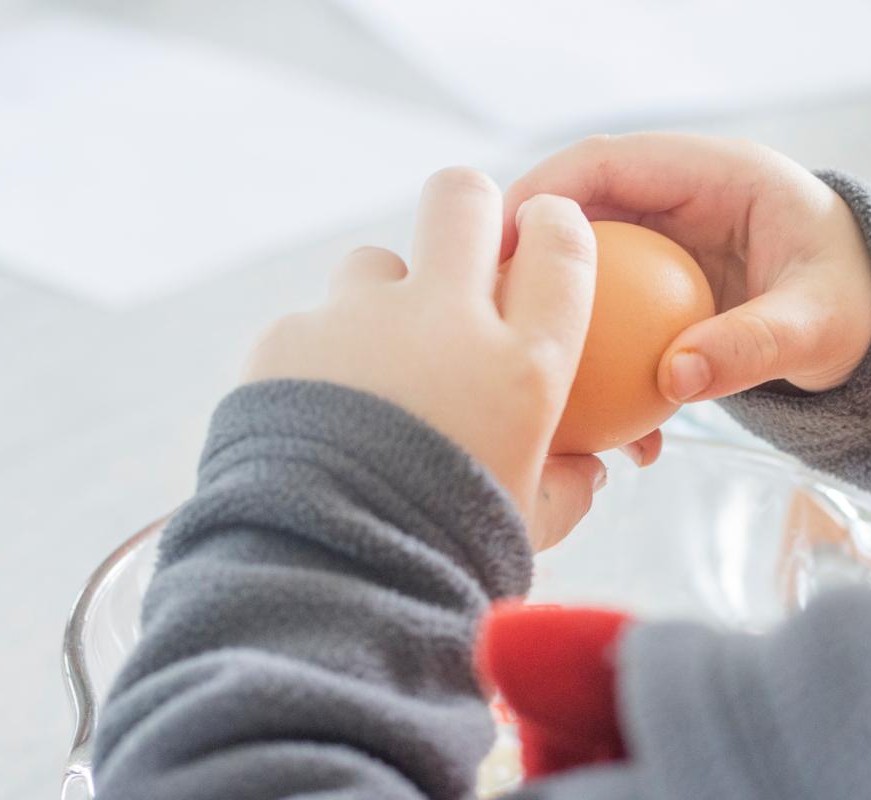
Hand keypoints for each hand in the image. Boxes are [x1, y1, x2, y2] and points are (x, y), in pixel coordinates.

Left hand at [244, 167, 602, 549]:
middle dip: (468, 208)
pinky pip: (313, 326)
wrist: (325, 583)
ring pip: (375, 263)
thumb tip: (584, 467)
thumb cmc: (443, 559)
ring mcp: (358, 321)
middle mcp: (445, 322)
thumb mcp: (528, 526)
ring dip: (384, 300)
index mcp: (523, 366)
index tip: (544, 235)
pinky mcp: (286, 338)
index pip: (560, 245)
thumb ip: (565, 487)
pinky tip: (319, 422)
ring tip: (376, 373)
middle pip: (461, 196)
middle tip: (462, 251)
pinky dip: (323, 361)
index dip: (556, 226)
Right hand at [502, 134, 870, 426]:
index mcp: (718, 174)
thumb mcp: (819, 326)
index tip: (504, 247)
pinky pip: (613, 310)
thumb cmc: (863, 307)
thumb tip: (675, 379)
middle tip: (489, 311)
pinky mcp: (667, 290)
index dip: (546, 193)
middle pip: (581, 211)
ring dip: (561, 313)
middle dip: (531, 258)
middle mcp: (684, 200)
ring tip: (528, 363)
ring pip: (590, 265)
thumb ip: (753, 345)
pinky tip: (600, 414)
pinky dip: (598, 351)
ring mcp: (671, 245)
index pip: (610, 162)